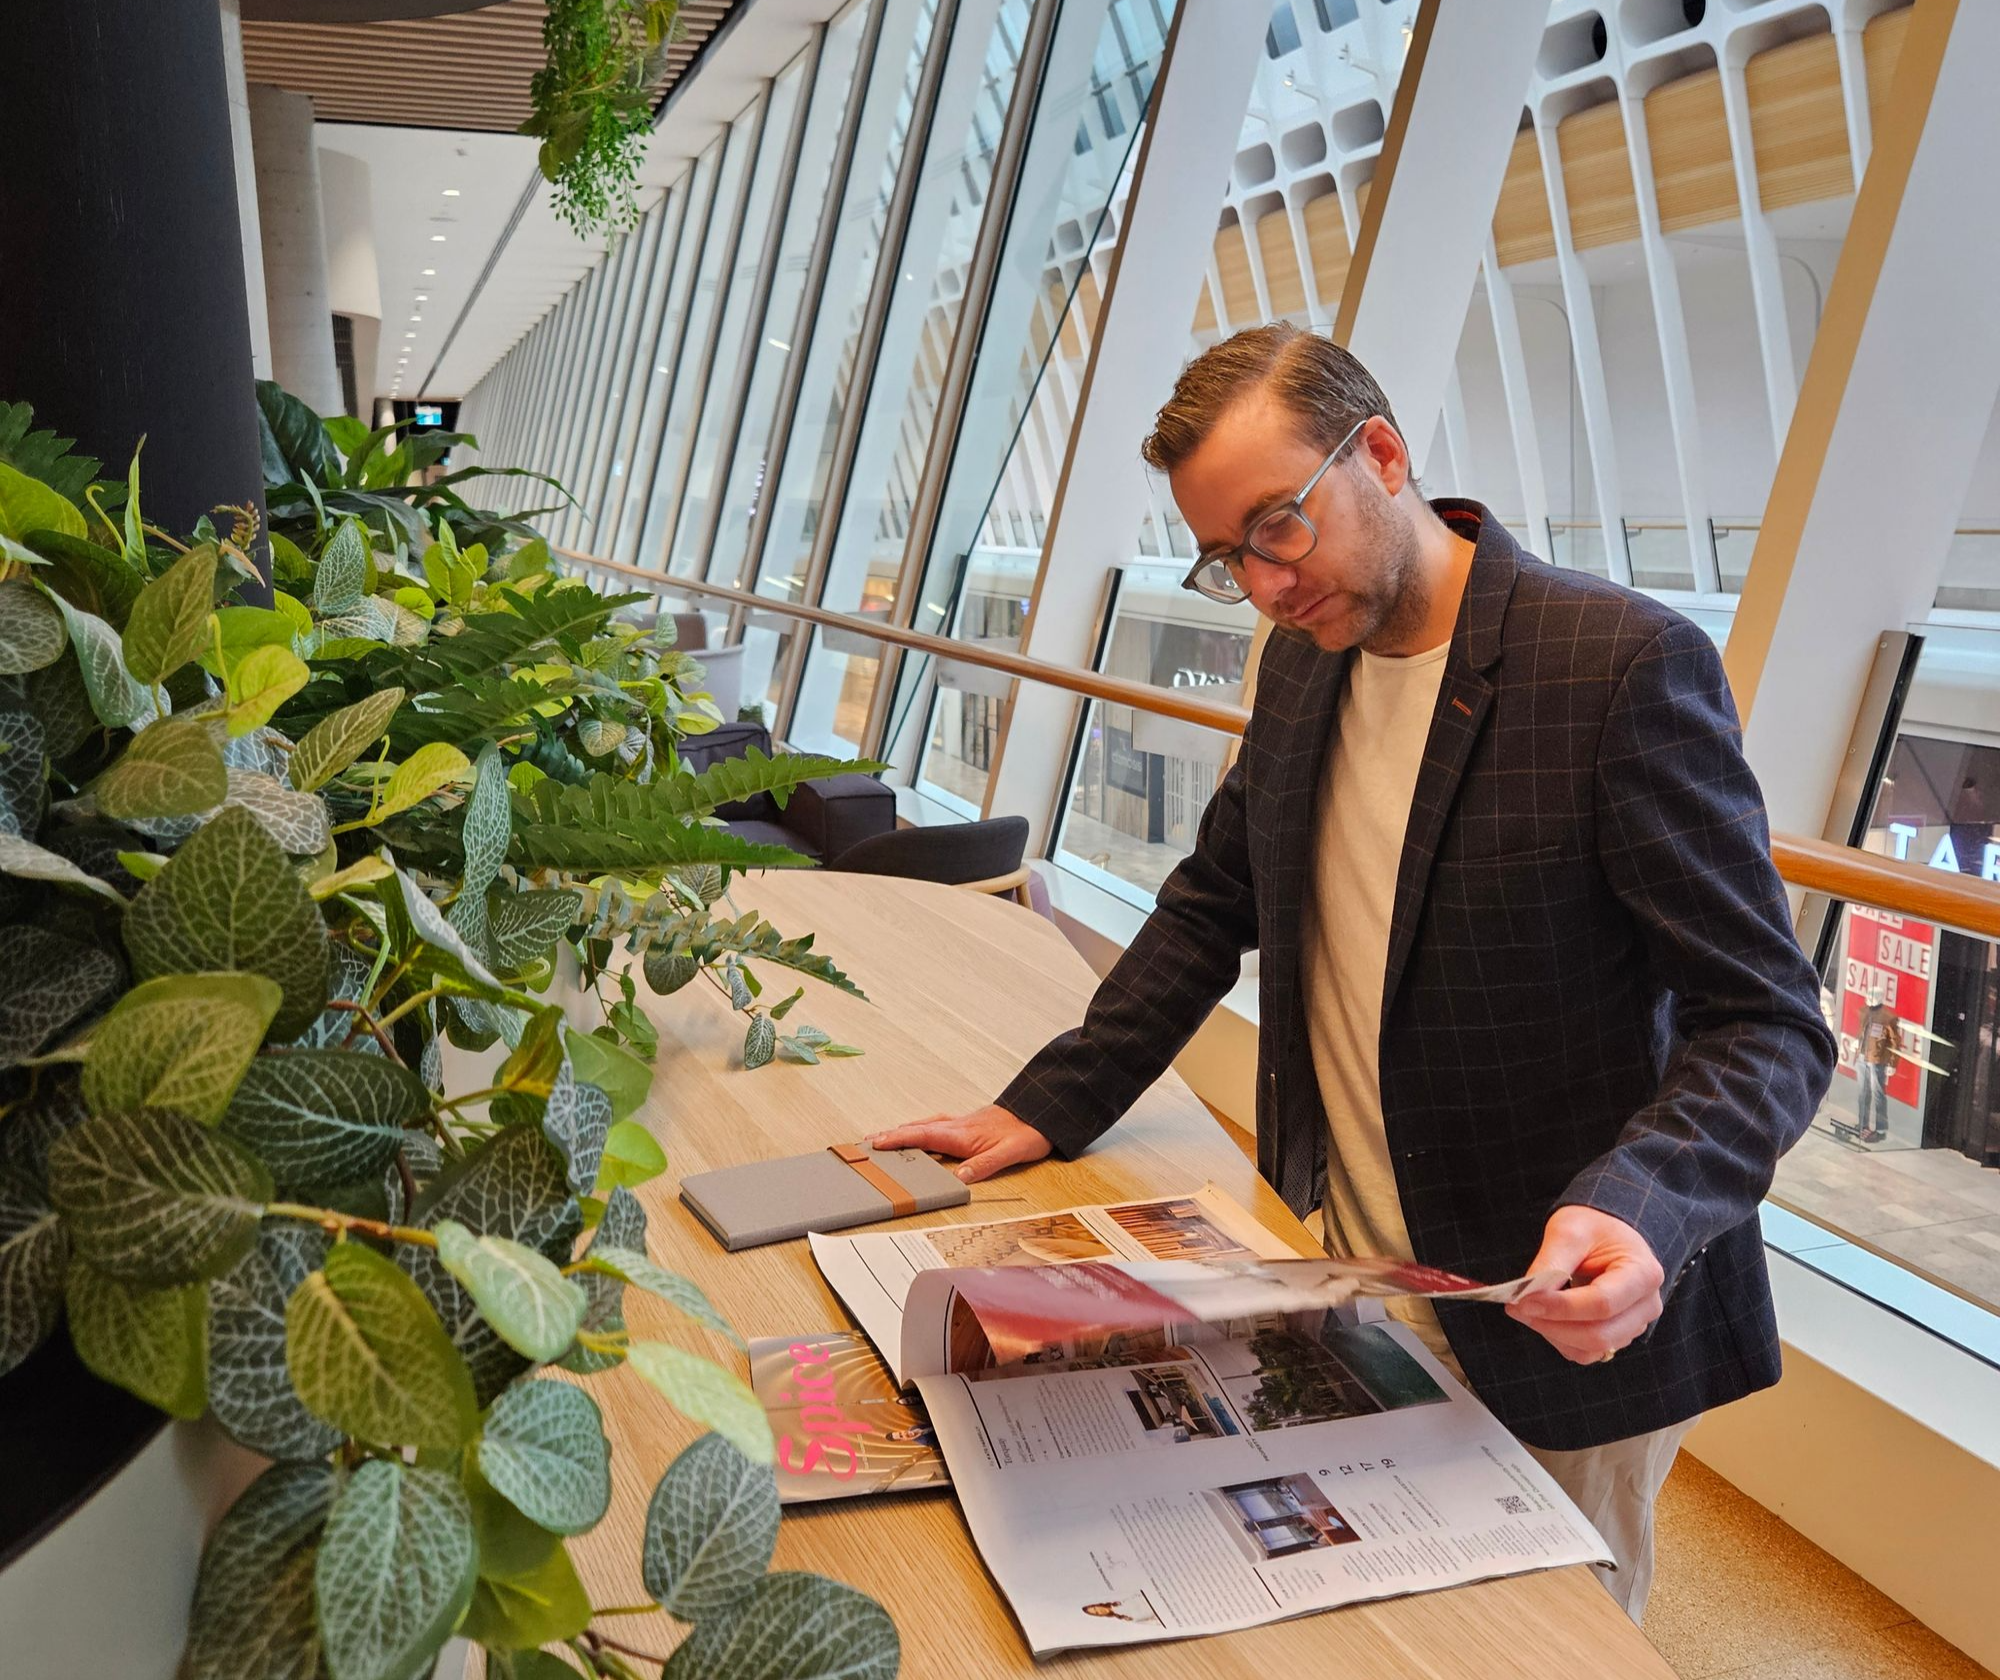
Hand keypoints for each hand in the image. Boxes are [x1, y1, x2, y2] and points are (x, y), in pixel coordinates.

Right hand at [868, 1105, 1050, 1183]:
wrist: (1040, 1113)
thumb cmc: (1027, 1133)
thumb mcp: (1010, 1153)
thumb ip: (984, 1165)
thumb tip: (960, 1177)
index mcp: (962, 1134)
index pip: (923, 1136)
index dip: (899, 1139)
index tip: (876, 1143)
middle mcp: (957, 1126)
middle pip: (917, 1129)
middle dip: (891, 1135)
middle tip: (867, 1142)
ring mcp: (961, 1124)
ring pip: (924, 1125)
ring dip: (903, 1131)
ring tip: (884, 1137)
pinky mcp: (966, 1125)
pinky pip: (934, 1126)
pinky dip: (919, 1129)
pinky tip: (919, 1132)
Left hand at [1505, 1206, 1665, 1364]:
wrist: (1607, 1233)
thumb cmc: (1593, 1227)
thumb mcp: (1570, 1231)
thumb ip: (1551, 1263)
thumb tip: (1527, 1294)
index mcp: (1643, 1274)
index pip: (1602, 1303)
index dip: (1560, 1307)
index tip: (1523, 1300)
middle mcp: (1647, 1305)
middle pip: (1599, 1333)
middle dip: (1552, 1324)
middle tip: (1516, 1306)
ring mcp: (1635, 1324)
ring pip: (1591, 1347)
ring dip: (1553, 1333)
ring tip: (1527, 1308)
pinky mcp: (1618, 1336)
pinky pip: (1587, 1352)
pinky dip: (1560, 1340)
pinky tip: (1544, 1317)